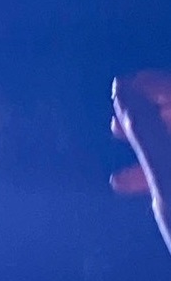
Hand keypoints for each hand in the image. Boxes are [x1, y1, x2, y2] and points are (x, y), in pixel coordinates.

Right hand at [112, 71, 170, 251]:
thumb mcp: (167, 175)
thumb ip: (144, 128)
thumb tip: (123, 88)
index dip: (153, 85)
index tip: (117, 91)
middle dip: (152, 121)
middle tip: (115, 134)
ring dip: (156, 155)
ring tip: (122, 178)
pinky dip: (170, 177)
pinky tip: (149, 196)